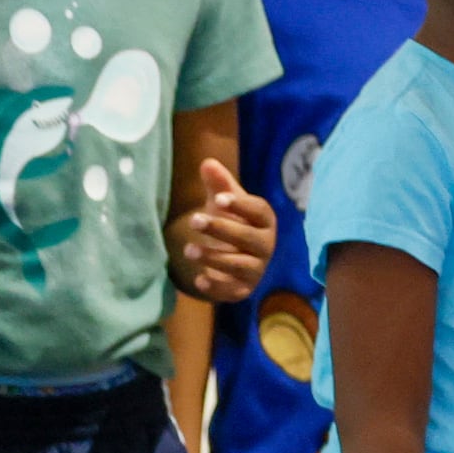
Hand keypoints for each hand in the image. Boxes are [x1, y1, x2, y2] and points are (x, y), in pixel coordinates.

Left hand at [168, 160, 274, 303]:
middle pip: (249, 238)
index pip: (258, 211)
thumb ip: (218, 185)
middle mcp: (265, 245)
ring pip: (239, 265)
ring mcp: (256, 268)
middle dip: (222, 229)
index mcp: (264, 221)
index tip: (218, 199)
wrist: (234, 256)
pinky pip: (232, 290)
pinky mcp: (243, 288)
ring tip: (188, 250)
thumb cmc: (231, 222)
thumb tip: (207, 162)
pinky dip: (216, 287)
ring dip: (214, 258)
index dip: (241, 205)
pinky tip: (199, 280)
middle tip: (194, 220)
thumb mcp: (223, 203)